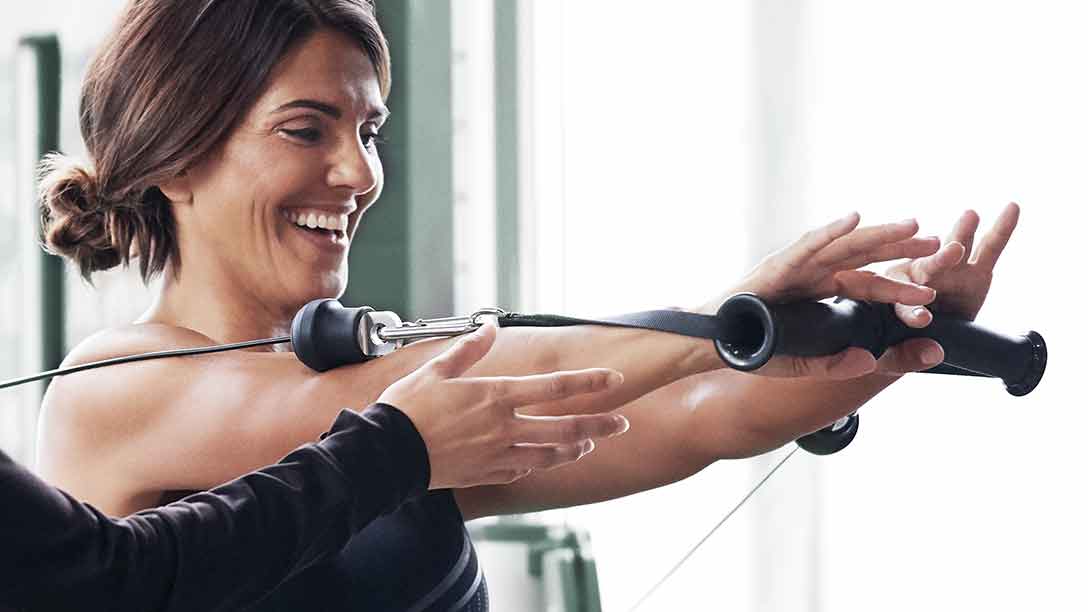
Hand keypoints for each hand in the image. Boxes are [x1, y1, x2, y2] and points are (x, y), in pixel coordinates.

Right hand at [378, 323, 629, 489]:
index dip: (590, 382)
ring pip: (550, 455)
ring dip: (574, 449)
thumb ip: (469, 349)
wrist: (386, 456)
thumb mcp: (436, 370)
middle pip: (566, 428)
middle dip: (600, 425)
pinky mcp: (486, 475)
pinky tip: (541, 460)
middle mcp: (505, 428)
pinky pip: (521, 472)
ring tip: (588, 444)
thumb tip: (490, 326)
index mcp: (496, 396)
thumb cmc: (407, 409)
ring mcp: (498, 456)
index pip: (556, 387)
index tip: (614, 379)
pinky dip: (536, 465)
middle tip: (622, 423)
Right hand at [705, 213, 940, 378]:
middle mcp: (811, 273)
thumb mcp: (802, 364)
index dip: (897, 288)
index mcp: (819, 292)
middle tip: (940, 242)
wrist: (711, 344)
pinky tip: (854, 219)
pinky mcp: (775, 266)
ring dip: (878, 234)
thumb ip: (835, 365)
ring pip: (843, 245)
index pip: (865, 285)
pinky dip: (830, 232)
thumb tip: (870, 362)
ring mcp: (795, 266)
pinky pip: (806, 246)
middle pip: (863, 256)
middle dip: (900, 248)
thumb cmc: (750, 348)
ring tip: (913, 225)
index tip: (931, 293)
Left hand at [875, 203, 1020, 373]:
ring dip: (960, 235)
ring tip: (970, 218)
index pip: (896, 302)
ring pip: (950, 252)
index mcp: (883, 294)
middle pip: (923, 268)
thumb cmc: (893, 348)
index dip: (910, 310)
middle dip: (937, 261)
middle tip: (951, 251)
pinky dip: (1000, 230)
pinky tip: (1012, 209)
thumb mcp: (892, 358)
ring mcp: (943, 270)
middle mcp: (913, 275)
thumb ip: (909, 356)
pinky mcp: (972, 271)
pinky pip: (987, 249)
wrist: (916, 339)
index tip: (923, 319)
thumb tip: (933, 354)